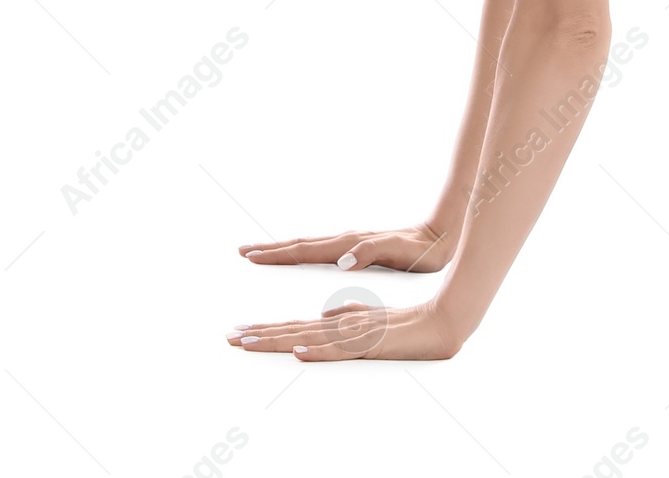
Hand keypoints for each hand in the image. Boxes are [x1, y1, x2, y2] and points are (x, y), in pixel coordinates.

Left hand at [226, 300, 462, 360]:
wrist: (438, 323)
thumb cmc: (406, 324)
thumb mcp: (370, 320)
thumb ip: (348, 316)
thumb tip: (324, 316)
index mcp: (338, 321)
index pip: (294, 325)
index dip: (266, 329)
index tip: (240, 332)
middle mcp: (340, 324)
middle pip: (293, 329)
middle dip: (259, 334)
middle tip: (229, 337)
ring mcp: (354, 333)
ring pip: (308, 337)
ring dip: (277, 340)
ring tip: (249, 341)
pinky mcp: (370, 344)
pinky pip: (340, 350)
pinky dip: (319, 351)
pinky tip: (299, 352)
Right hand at [237, 222, 454, 273]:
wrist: (437, 238)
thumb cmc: (419, 250)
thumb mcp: (397, 251)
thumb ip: (368, 252)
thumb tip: (341, 260)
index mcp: (348, 245)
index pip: (305, 250)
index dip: (278, 254)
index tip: (252, 255)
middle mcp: (344, 242)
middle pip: (300, 245)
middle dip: (271, 249)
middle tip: (244, 252)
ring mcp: (349, 245)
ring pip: (308, 246)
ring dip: (284, 250)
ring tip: (263, 252)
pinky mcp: (356, 249)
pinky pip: (321, 251)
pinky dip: (303, 253)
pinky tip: (301, 257)